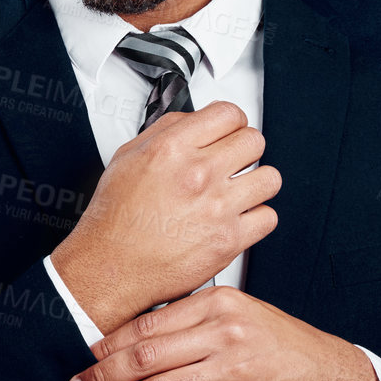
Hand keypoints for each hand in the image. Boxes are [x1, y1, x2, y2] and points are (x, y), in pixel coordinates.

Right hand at [50, 101, 279, 334]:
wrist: (111, 267)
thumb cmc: (114, 219)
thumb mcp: (128, 157)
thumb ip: (165, 131)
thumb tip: (194, 120)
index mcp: (172, 149)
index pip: (229, 114)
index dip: (232, 122)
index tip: (230, 132)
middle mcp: (198, 174)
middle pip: (254, 141)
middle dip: (244, 150)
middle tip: (234, 162)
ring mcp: (217, 207)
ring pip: (270, 178)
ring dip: (256, 183)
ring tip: (240, 191)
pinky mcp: (229, 240)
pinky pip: (268, 217)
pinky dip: (256, 218)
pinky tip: (237, 218)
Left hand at [64, 286, 380, 380]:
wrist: (327, 376)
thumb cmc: (276, 344)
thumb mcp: (238, 314)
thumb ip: (191, 320)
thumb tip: (130, 337)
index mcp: (218, 304)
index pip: (149, 323)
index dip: (109, 344)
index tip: (86, 357)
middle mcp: (223, 333)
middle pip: (145, 356)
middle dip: (102, 376)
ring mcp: (232, 371)